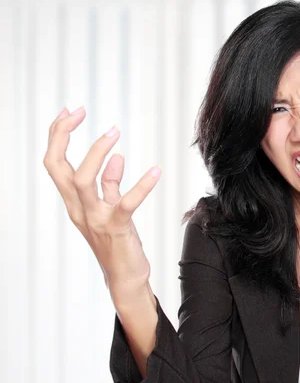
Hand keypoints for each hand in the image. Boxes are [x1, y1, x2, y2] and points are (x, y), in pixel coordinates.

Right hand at [43, 106, 161, 298]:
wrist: (125, 277)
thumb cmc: (116, 242)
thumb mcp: (110, 208)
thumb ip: (110, 184)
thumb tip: (116, 157)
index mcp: (74, 202)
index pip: (55, 164)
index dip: (58, 137)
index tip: (69, 113)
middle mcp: (79, 209)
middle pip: (57, 168)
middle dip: (62, 136)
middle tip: (78, 112)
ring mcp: (95, 219)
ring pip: (83, 181)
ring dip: (96, 153)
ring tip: (113, 132)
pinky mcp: (116, 228)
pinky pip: (125, 203)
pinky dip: (141, 186)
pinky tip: (155, 171)